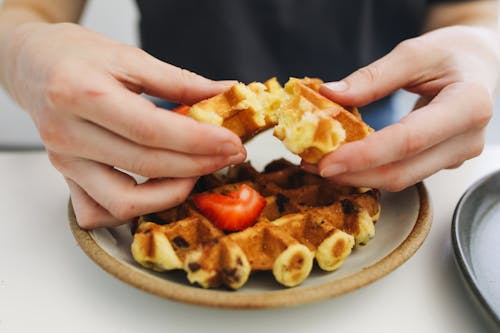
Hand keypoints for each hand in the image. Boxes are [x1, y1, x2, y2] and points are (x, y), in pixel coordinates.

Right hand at [4, 22, 244, 227]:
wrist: (33, 64)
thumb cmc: (78, 56)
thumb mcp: (129, 57)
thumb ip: (179, 81)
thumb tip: (225, 92)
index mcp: (82, 94)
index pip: (151, 130)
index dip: (198, 141)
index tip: (232, 143)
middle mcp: (68, 134)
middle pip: (145, 165)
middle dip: (198, 165)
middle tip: (229, 156)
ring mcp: (64, 161)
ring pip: (122, 201)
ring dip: (170, 194)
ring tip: (197, 173)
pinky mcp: (65, 177)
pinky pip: (99, 212)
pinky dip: (133, 210)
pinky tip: (157, 189)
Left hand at [313, 25, 497, 190]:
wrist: (480, 64)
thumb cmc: (454, 53)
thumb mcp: (415, 53)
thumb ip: (373, 77)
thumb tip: (330, 94)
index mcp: (468, 106)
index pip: (408, 141)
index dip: (363, 155)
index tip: (326, 162)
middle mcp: (466, 140)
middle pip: (402, 171)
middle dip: (353, 173)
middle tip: (312, 166)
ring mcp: (456, 156)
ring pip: (401, 179)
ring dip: (358, 176)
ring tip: (321, 164)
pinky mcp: (442, 161)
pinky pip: (403, 172)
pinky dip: (371, 170)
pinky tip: (346, 161)